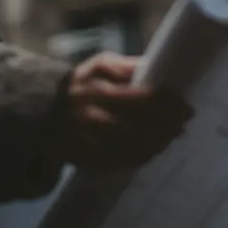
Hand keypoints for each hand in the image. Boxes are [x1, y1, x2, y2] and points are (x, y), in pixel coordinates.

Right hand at [58, 53, 191, 172]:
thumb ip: (125, 66)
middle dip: (169, 124)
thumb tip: (155, 65)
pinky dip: (144, 155)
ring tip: (172, 134)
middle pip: (145, 125)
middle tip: (184, 120)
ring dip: (160, 141)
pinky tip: (155, 147)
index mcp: (102, 91)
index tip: (185, 103)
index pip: (145, 98)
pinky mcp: (92, 161)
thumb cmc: (79, 85)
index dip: (169, 103)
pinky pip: (125, 162)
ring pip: (137, 146)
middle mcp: (98, 119)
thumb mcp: (98, 65)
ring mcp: (95, 143)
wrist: (42, 113)